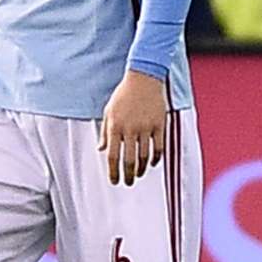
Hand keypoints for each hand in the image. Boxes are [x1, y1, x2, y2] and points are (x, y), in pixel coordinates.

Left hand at [101, 70, 169, 184]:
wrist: (143, 78)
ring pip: (145, 156)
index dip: (113, 172)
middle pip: (129, 160)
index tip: (114, 181)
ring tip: (140, 174)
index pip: (113, 156)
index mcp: (115, 127)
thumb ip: (105, 132)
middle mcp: (130, 129)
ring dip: (142, 168)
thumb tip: (101, 149)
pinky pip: (159, 146)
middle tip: (128, 182)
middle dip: (128, 175)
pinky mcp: (159, 124)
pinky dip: (156, 158)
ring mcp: (146, 127)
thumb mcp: (109, 111)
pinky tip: (153, 163)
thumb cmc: (124, 94)